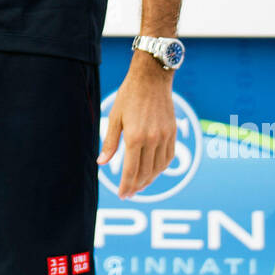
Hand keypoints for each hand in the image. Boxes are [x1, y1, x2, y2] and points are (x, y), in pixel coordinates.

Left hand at [97, 59, 176, 198]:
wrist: (151, 78)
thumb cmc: (129, 96)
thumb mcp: (115, 118)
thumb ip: (110, 142)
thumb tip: (102, 163)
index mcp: (135, 137)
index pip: (131, 171)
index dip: (126, 186)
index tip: (122, 195)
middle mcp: (152, 139)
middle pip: (145, 172)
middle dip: (137, 186)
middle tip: (129, 193)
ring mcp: (165, 136)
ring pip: (159, 168)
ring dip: (149, 179)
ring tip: (140, 185)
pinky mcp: (173, 132)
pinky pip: (168, 157)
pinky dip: (161, 167)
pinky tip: (153, 171)